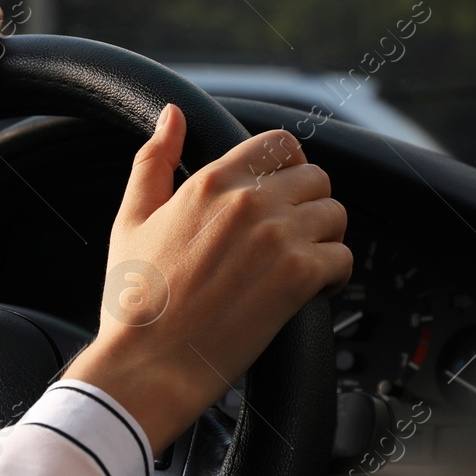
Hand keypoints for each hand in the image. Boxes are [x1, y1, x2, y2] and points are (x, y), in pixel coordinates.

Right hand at [63, 106, 350, 450]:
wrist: (148, 360)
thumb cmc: (135, 298)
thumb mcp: (131, 218)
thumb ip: (154, 159)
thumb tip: (171, 115)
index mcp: (211, 182)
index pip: (279, 144)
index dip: (289, 166)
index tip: (283, 190)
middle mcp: (249, 201)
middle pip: (316, 178)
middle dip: (308, 204)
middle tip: (291, 235)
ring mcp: (278, 237)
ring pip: (335, 215)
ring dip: (324, 238)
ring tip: (301, 263)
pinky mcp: (298, 277)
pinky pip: (343, 259)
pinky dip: (334, 276)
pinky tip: (312, 290)